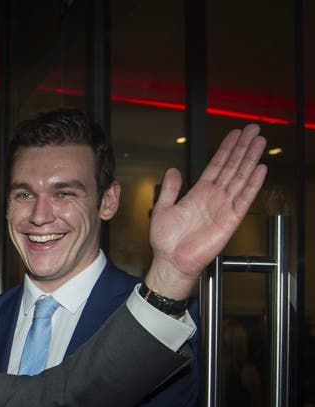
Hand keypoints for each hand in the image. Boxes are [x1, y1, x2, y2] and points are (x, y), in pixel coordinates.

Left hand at [145, 124, 266, 299]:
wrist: (171, 261)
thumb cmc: (166, 241)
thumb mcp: (162, 208)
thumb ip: (169, 189)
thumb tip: (172, 170)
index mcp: (198, 193)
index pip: (216, 165)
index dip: (226, 148)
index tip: (234, 134)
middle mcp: (214, 198)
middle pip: (232, 166)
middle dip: (243, 147)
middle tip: (253, 129)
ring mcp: (223, 207)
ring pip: (240, 178)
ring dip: (250, 159)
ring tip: (259, 142)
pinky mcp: (230, 220)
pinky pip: (243, 199)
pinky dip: (253, 184)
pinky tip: (260, 170)